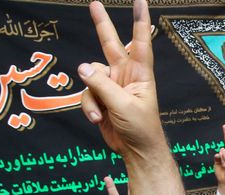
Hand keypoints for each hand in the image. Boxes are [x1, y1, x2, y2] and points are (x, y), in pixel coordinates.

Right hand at [79, 0, 163, 157]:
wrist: (136, 151)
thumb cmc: (141, 128)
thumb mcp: (123, 105)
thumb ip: (102, 85)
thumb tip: (82, 68)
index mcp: (140, 74)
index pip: (141, 42)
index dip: (140, 22)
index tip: (141, 1)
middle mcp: (125, 75)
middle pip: (110, 44)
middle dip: (101, 24)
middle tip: (94, 2)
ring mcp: (111, 86)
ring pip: (90, 77)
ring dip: (91, 97)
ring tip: (100, 114)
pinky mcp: (100, 98)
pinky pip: (86, 94)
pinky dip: (88, 106)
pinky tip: (97, 119)